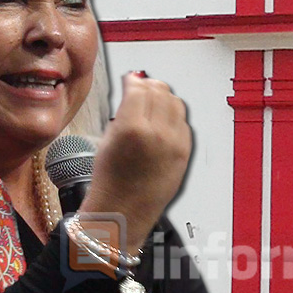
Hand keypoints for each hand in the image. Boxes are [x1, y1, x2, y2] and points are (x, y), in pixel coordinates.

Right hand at [80, 72, 190, 252]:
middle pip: (160, 90)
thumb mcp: (107, 139)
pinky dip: (173, 118)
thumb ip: (124, 111)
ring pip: (176, 103)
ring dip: (163, 98)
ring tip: (152, 105)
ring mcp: (175, 144)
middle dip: (149, 86)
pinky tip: (161, 123)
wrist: (124, 212)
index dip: (133, 81)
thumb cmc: (110, 183)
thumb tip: (135, 90)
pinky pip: (183, 123)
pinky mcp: (185, 153)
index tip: (130, 80)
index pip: (139, 87)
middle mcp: (157, 133)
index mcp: (132, 128)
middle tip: (140, 89)